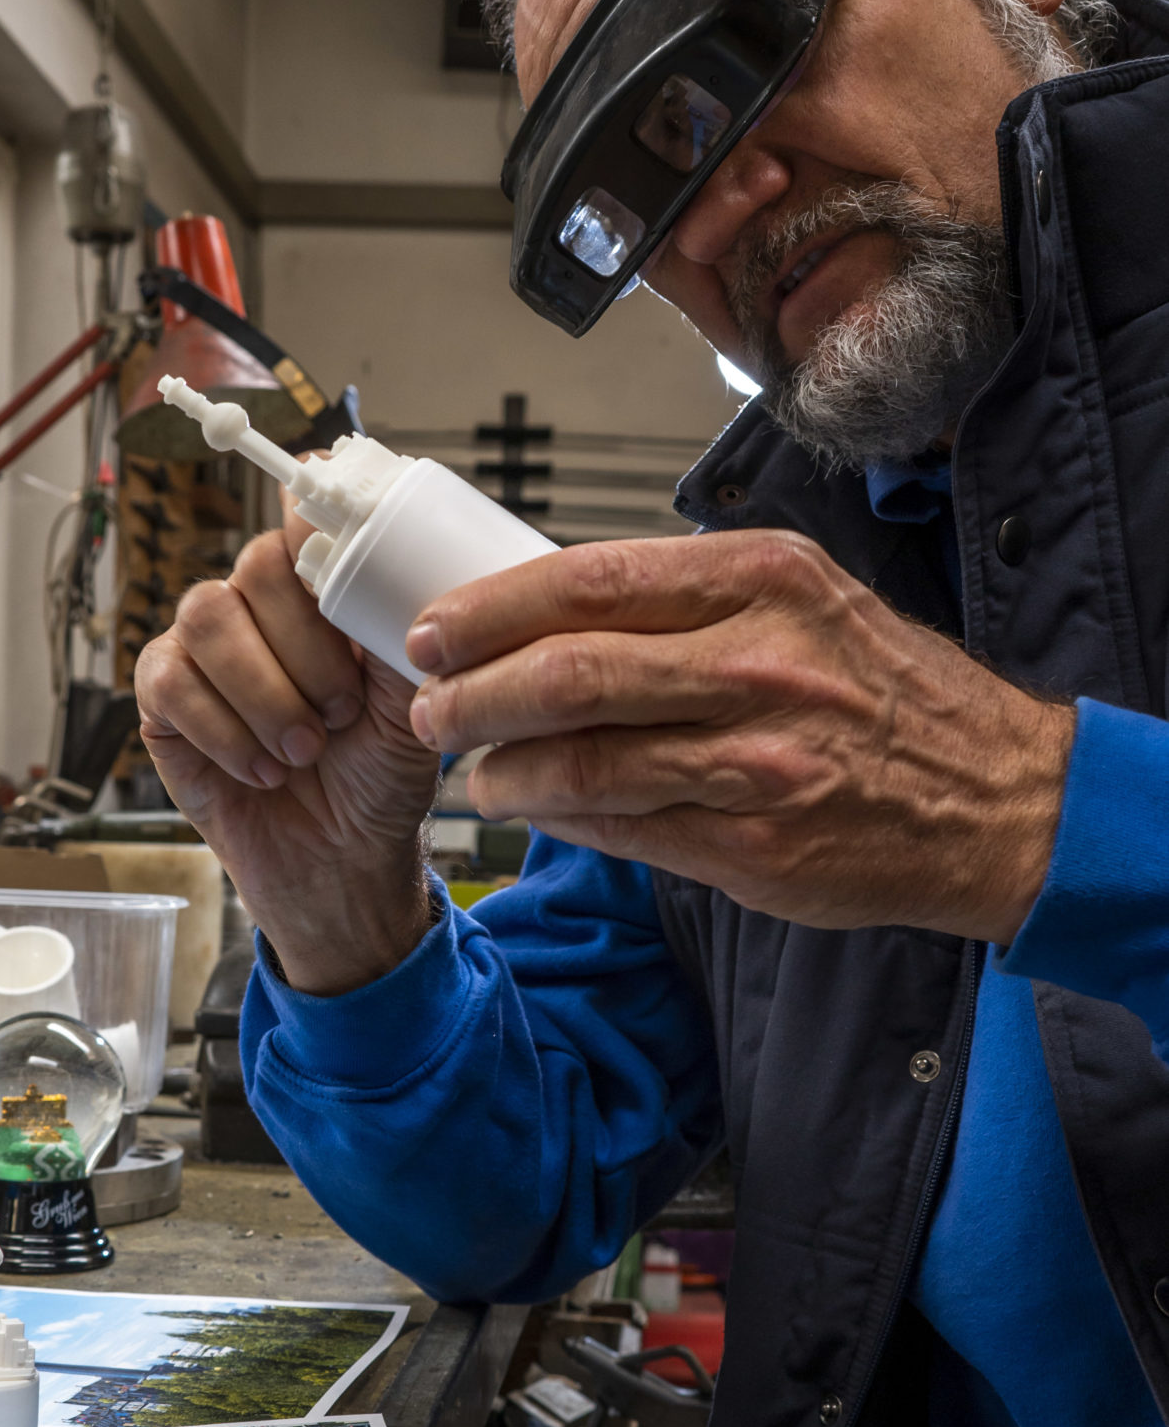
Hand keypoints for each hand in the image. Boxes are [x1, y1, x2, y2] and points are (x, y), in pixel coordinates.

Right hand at [135, 510, 439, 992]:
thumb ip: (395, 632)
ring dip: (264, 692)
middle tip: (339, 714)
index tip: (337, 555)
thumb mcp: (412, 706)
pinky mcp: (162, 699)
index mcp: (323, 591)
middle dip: (305, 648)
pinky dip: (223, 731)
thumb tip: (395, 575)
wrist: (342, 862)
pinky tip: (258, 767)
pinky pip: (173, 683)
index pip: (303, 512)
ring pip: (208, 618)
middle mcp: (258, 605)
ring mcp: (204, 648)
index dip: (313, 518)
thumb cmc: (379, 780)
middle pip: (257, 565)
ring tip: (303, 750)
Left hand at [404, 529, 1074, 941]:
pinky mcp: (753, 846)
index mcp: (763, 579)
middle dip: (471, 696)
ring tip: (475, 771)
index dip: (489, 610)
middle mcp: (760, 664)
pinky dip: (562, 821)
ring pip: (581, 764)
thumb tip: (548, 609)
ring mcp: (757, 762)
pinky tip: (538, 810)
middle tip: (431, 706)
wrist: (995, 796)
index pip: (589, 581)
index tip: (433, 629)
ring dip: (503, 772)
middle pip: (568, 674)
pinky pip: (622, 829)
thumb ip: (688, 600)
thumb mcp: (802, 600)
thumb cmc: (883, 691)